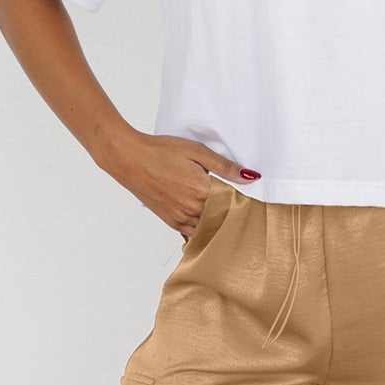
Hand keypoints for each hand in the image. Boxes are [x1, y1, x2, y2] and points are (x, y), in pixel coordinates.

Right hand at [99, 127, 258, 239]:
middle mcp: (192, 210)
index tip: (255, 202)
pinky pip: (193, 233)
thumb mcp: (196, 151)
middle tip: (248, 213)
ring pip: (209, 229)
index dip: (245, 202)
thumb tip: (251, 177)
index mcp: (202, 191)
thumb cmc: (161, 151)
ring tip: (230, 217)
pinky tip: (210, 222)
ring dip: (219, 224)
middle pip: (223, 218)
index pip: (234, 204)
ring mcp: (181, 218)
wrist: (129, 158)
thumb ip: (225, 166)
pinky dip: (203, 230)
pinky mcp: (171, 222)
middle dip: (234, 215)